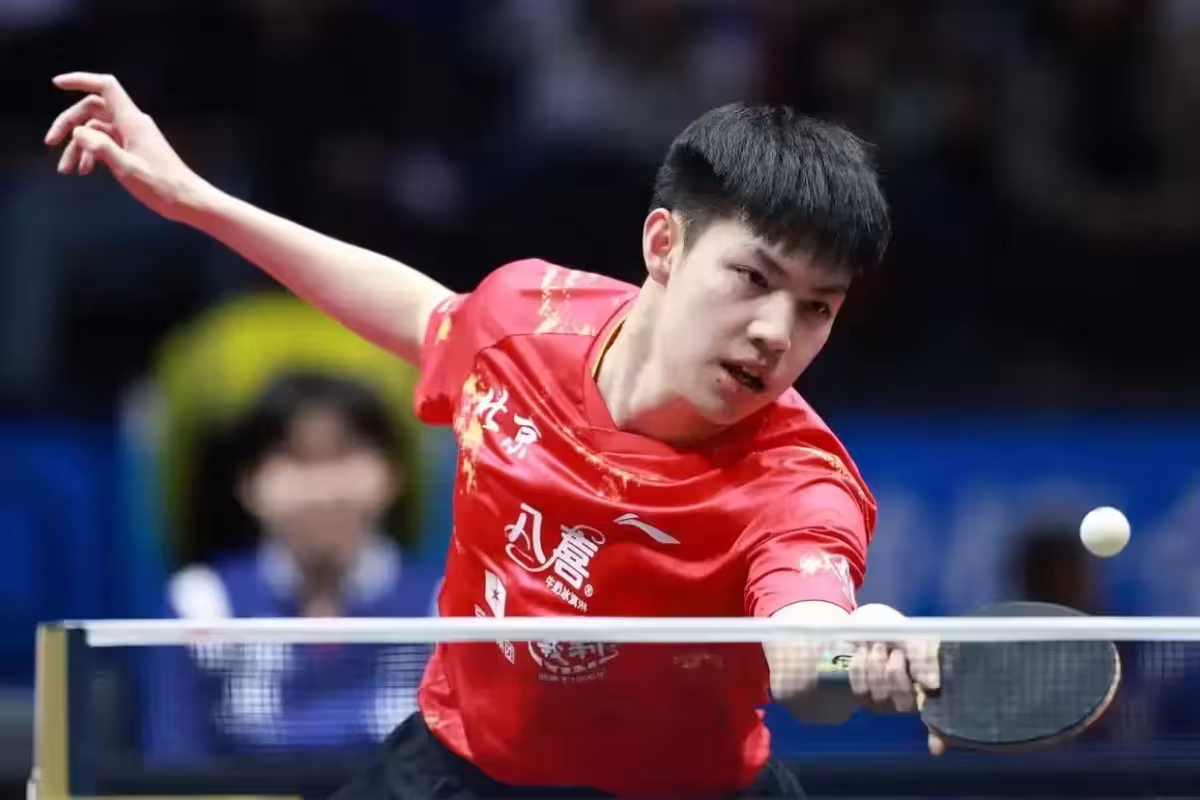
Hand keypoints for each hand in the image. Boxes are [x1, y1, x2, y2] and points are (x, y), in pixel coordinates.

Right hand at [44, 73, 210, 221]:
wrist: (189, 201)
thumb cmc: (162, 187)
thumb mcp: (127, 169)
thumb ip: (101, 148)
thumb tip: (78, 133)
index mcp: (132, 121)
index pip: (105, 87)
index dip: (81, 80)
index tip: (57, 84)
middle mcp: (132, 123)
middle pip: (93, 109)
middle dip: (69, 123)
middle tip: (50, 142)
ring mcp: (134, 135)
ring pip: (97, 130)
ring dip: (78, 146)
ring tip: (66, 170)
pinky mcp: (135, 148)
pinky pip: (107, 142)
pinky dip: (93, 153)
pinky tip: (84, 171)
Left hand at [845, 604, 945, 754]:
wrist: (864, 621)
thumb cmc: (895, 631)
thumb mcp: (913, 639)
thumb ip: (923, 659)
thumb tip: (932, 685)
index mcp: (922, 687)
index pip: (934, 720)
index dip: (936, 735)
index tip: (936, 747)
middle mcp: (903, 697)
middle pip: (900, 698)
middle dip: (895, 671)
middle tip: (894, 652)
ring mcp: (880, 696)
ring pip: (878, 691)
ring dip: (876, 664)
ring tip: (878, 648)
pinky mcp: (859, 690)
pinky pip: (859, 686)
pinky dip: (861, 664)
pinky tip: (863, 652)